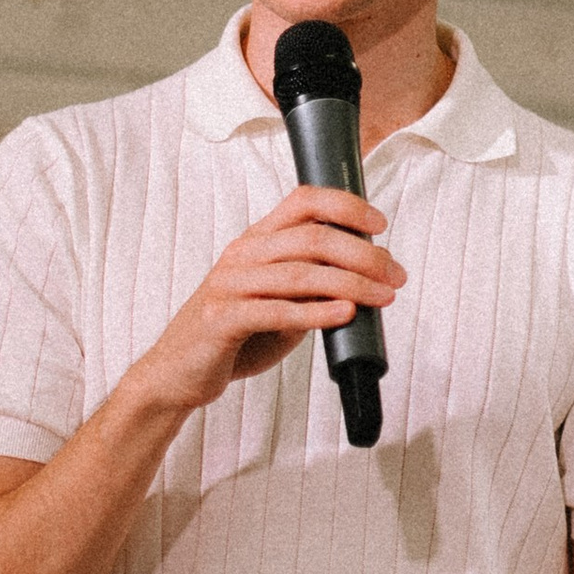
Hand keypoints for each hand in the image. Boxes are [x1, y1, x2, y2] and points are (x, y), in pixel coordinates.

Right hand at [129, 187, 404, 415]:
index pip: (303, 201)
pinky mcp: (221, 319)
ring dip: (352, 284)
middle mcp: (242, 254)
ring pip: (300, 273)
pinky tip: (345, 315)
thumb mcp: (279, 302)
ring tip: (384, 297)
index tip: (380, 224)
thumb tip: (365, 281)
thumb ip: (312, 286)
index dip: (346, 205)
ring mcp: (229, 285)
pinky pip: (276, 310)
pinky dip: (316, 312)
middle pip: (312, 237)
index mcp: (257, 241)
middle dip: (364, 254)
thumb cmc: (234, 336)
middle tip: (396, 275)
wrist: (178, 373)